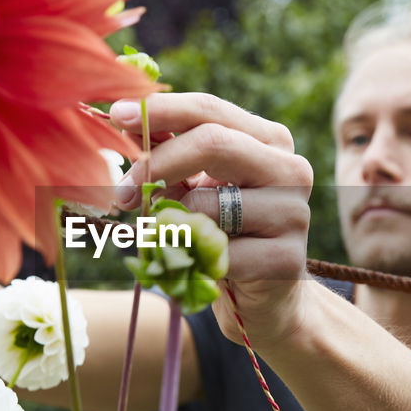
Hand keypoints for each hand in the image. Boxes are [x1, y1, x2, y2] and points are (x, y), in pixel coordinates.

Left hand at [109, 93, 313, 346]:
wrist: (263, 300)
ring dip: (169, 223)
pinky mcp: (287, 258)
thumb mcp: (198, 186)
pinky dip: (192, 260)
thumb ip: (170, 152)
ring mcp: (294, 213)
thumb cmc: (224, 234)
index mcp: (270, 141)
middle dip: (157, 163)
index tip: (116, 116)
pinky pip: (218, 253)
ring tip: (160, 237)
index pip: (210, 110)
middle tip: (121, 190)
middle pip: (213, 143)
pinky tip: (192, 266)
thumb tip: (124, 119)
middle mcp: (291, 169)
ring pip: (209, 205)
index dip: (161, 111)